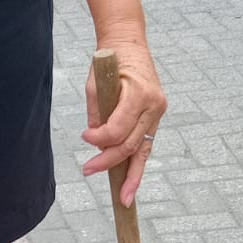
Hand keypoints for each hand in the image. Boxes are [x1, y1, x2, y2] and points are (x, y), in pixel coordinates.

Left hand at [82, 40, 166, 207]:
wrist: (129, 44)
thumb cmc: (109, 62)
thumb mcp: (95, 85)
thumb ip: (97, 114)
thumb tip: (97, 144)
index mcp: (138, 93)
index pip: (117, 128)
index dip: (99, 138)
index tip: (84, 137)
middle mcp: (153, 105)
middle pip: (130, 145)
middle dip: (109, 162)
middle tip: (88, 171)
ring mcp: (158, 112)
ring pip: (142, 151)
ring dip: (131, 176)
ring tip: (122, 198)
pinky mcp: (156, 116)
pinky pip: (145, 145)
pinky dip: (137, 166)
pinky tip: (131, 186)